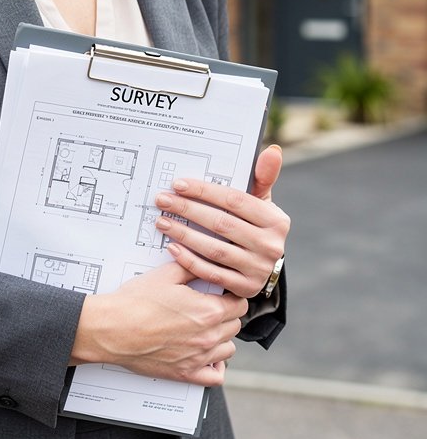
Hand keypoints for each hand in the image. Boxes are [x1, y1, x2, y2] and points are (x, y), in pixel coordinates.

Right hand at [70, 259, 248, 386]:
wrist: (113, 328)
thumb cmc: (135, 302)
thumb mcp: (166, 274)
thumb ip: (192, 267)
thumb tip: (204, 263)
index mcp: (208, 310)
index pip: (240, 303)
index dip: (232, 294)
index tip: (223, 292)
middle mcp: (208, 336)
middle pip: (236, 325)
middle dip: (228, 313)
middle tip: (212, 305)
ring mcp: (198, 358)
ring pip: (229, 349)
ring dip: (223, 337)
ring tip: (208, 328)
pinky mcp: (186, 373)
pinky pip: (215, 376)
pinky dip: (216, 366)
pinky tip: (207, 354)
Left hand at [153, 146, 289, 298]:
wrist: (263, 265)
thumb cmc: (255, 224)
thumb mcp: (262, 202)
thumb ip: (263, 177)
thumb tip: (272, 150)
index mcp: (275, 220)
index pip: (234, 200)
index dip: (204, 191)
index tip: (178, 184)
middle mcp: (271, 246)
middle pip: (221, 223)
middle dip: (188, 210)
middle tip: (162, 200)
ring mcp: (258, 270)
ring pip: (214, 249)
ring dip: (184, 234)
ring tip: (162, 221)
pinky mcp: (245, 288)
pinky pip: (211, 273)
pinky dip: (189, 260)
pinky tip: (172, 247)